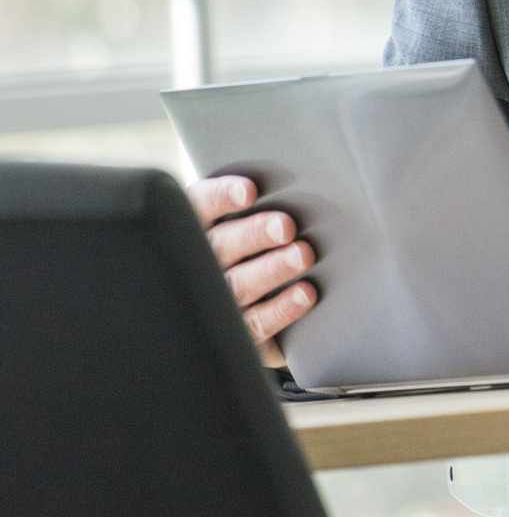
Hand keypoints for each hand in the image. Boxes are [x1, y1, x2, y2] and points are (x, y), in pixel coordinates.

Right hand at [185, 175, 315, 366]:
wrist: (233, 315)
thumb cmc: (251, 248)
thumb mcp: (243, 222)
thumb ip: (259, 205)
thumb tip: (300, 183)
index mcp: (195, 228)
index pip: (198, 207)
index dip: (220, 198)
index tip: (249, 191)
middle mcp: (198, 265)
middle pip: (220, 246)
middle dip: (254, 234)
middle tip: (286, 226)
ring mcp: (215, 302)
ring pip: (238, 285)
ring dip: (272, 269)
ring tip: (301, 255)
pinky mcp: (238, 332)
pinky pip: (256, 323)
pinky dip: (281, 308)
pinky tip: (304, 293)